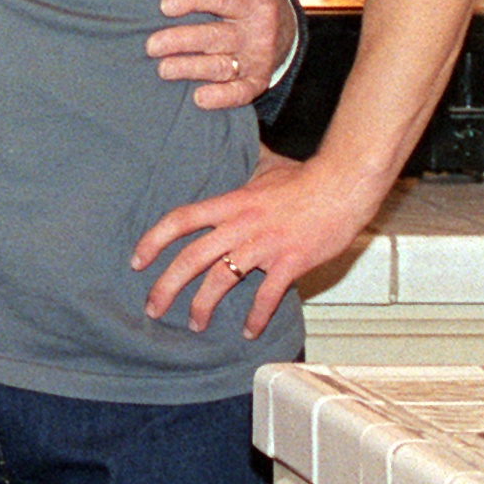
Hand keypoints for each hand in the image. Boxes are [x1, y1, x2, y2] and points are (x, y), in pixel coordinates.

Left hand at [130, 144, 384, 336]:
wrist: (346, 185)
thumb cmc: (307, 177)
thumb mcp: (264, 168)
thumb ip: (242, 170)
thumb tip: (231, 152)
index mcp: (231, 203)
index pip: (181, 220)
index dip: (154, 240)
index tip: (137, 260)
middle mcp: (241, 225)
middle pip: (192, 257)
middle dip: (166, 285)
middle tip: (152, 306)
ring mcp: (265, 245)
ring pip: (221, 279)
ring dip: (203, 305)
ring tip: (194, 323)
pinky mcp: (291, 261)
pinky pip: (268, 295)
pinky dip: (256, 316)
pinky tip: (249, 331)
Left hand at [148, 0, 291, 111]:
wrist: (288, 34)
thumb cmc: (259, 0)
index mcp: (257, 4)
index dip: (194, 0)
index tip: (165, 5)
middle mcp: (258, 34)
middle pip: (215, 37)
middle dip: (181, 41)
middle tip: (151, 45)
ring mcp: (257, 60)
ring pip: (221, 66)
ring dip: (191, 69)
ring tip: (163, 69)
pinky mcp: (257, 82)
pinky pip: (241, 93)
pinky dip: (222, 98)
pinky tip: (199, 98)